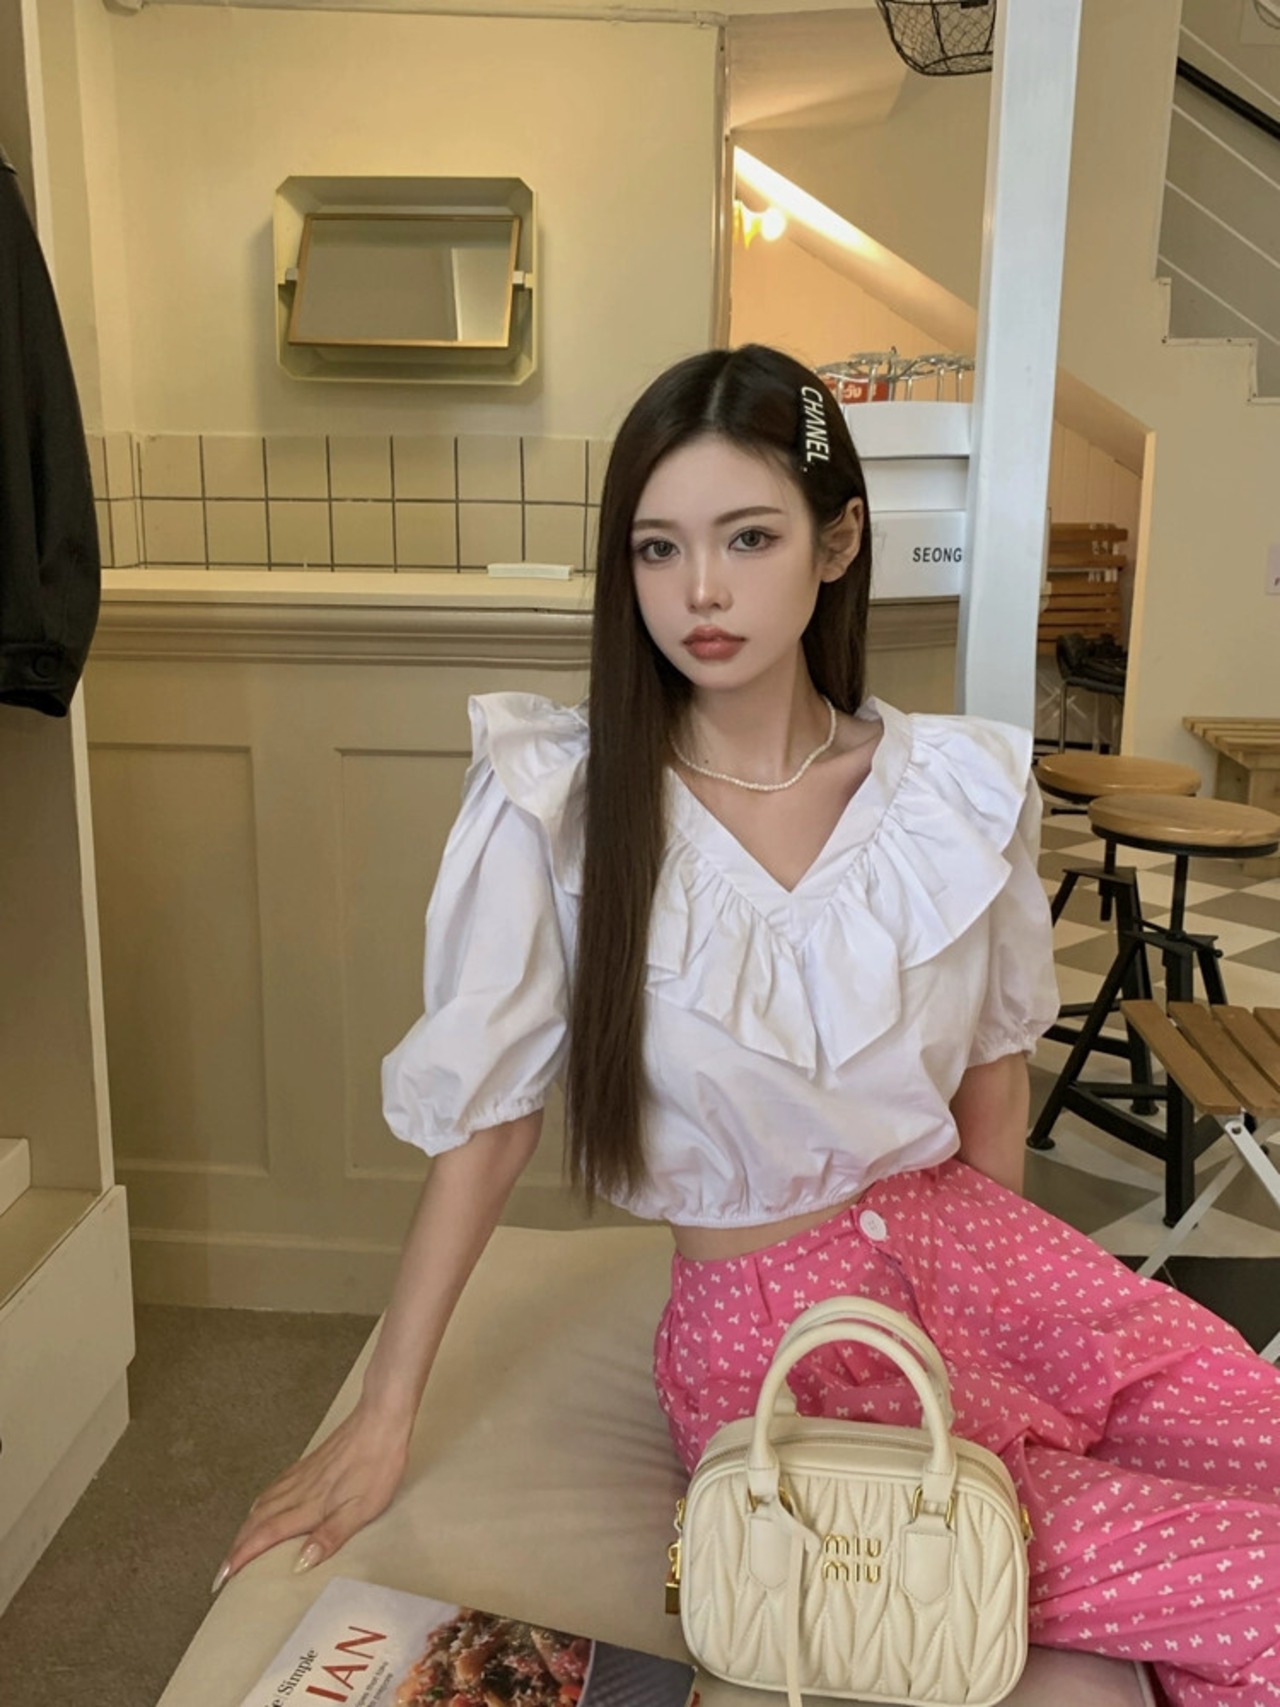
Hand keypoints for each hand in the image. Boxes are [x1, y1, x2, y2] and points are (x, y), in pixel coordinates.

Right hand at [211, 1399, 411, 1591]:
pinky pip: (274, 1488)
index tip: (224, 1576)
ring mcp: (302, 1475)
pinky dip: (260, 1504)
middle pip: (257, 1521)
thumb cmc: (377, 1464)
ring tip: (236, 1546)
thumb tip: (300, 1564)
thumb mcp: (363, 1508)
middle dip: (237, 1547)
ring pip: (263, 1504)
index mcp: (310, 1505)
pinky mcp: (308, 1463)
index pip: (267, 1535)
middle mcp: (299, 1490)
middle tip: (222, 1570)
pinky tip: (262, 1506)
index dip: (243, 1556)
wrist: (381, 1419)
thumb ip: (330, 1535)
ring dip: (245, 1528)